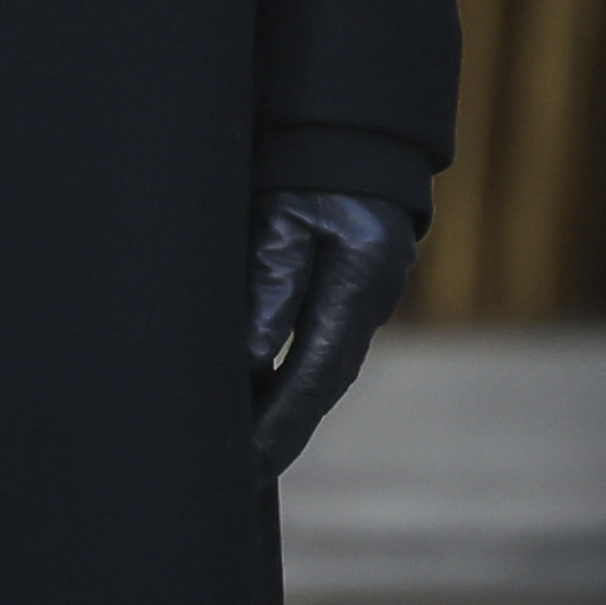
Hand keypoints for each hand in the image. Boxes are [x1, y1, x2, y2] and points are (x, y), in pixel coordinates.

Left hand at [246, 188, 415, 473]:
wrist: (349, 125)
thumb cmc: (306, 161)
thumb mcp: (280, 212)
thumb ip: (270, 282)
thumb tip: (253, 363)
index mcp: (360, 276)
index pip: (315, 373)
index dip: (277, 426)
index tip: (242, 469)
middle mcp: (374, 295)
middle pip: (323, 383)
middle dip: (278, 432)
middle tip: (231, 479)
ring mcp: (371, 294)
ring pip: (323, 370)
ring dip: (284, 410)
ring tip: (238, 455)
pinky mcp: (355, 289)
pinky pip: (321, 348)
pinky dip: (291, 378)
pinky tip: (259, 399)